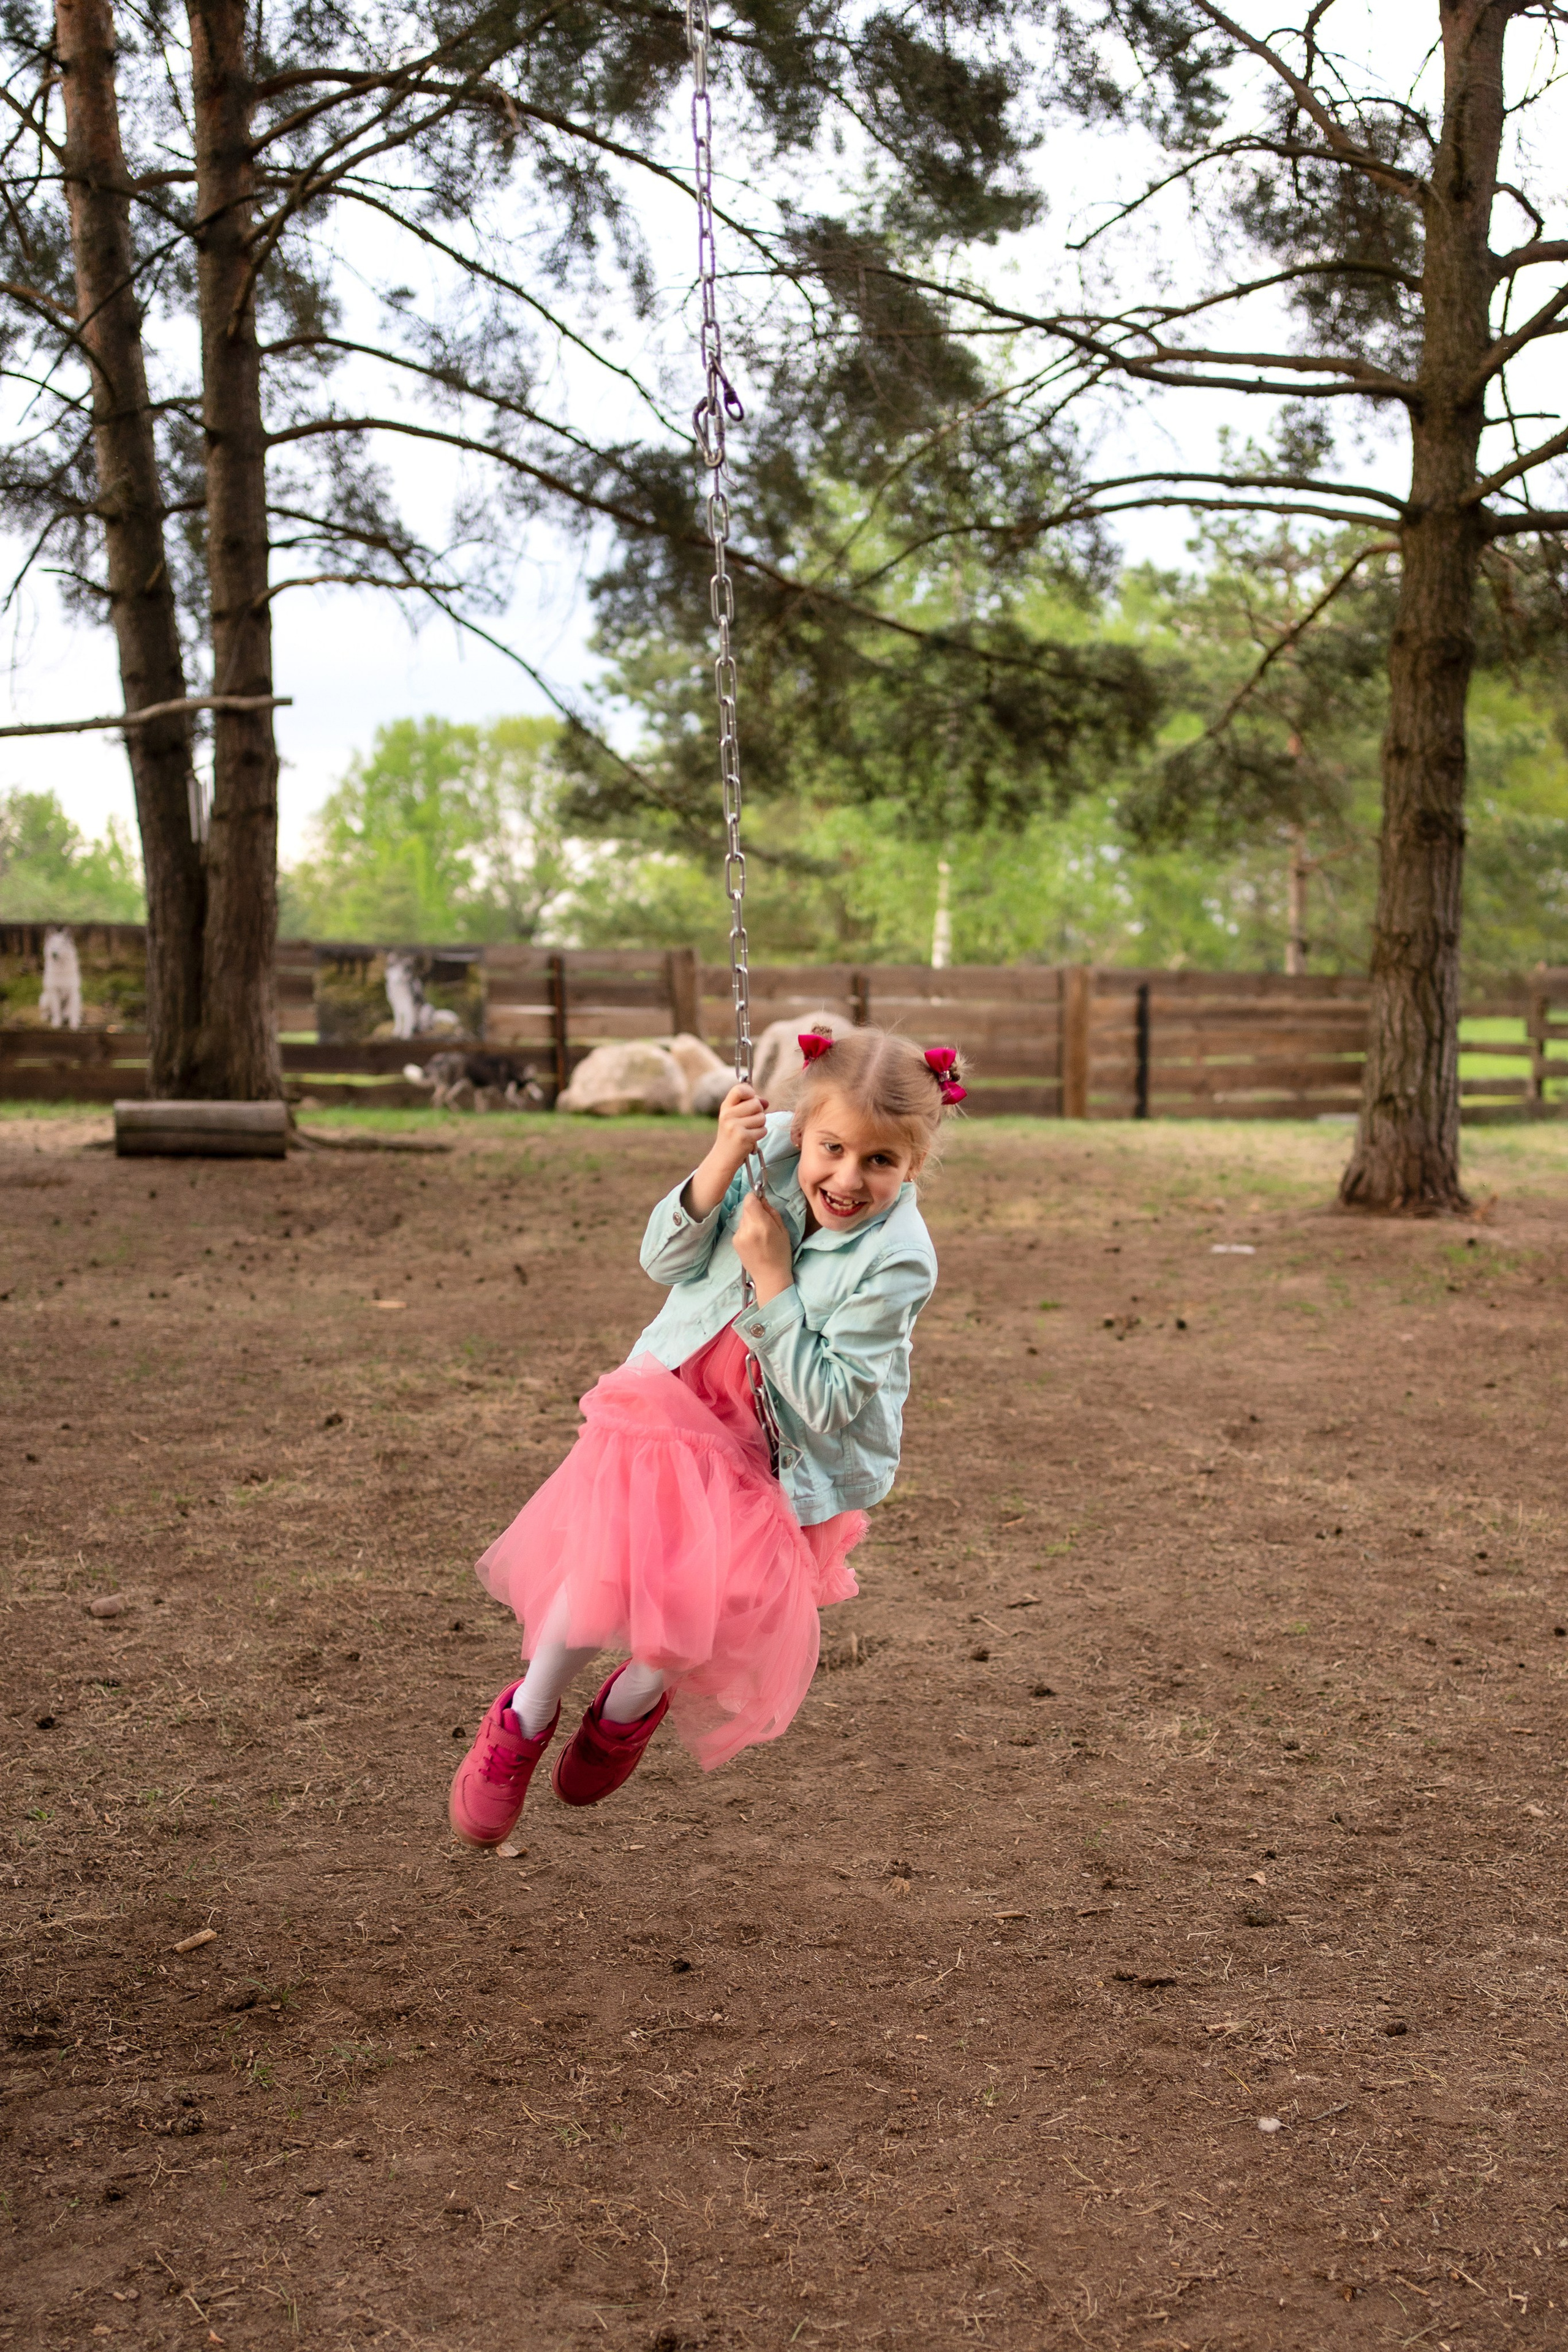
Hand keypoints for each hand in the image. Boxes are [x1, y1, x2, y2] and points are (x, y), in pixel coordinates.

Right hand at [683, 1082, 768, 1218]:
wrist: (722, 1158)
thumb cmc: (731, 1135)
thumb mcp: (734, 1117)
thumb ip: (749, 1106)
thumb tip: (766, 1101)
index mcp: (725, 1107)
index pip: (739, 1089)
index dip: (750, 1092)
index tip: (752, 1098)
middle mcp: (728, 1115)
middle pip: (756, 1103)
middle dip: (759, 1112)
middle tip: (750, 1122)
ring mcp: (734, 1126)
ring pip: (761, 1117)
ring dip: (760, 1125)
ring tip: (749, 1131)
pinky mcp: (743, 1137)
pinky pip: (763, 1130)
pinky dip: (760, 1135)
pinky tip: (750, 1139)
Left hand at [733, 1189, 793, 1302]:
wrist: (769, 1276)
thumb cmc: (781, 1254)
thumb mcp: (783, 1230)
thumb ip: (772, 1212)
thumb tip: (762, 1200)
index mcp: (761, 1225)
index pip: (749, 1200)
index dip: (755, 1198)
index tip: (761, 1201)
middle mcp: (747, 1228)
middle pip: (746, 1208)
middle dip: (754, 1210)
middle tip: (765, 1221)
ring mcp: (738, 1235)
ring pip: (743, 1218)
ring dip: (750, 1220)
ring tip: (760, 1234)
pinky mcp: (734, 1241)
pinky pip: (740, 1228)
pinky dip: (746, 1230)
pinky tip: (754, 1241)